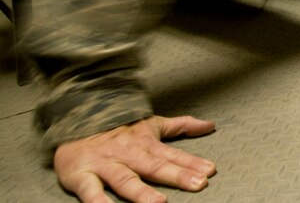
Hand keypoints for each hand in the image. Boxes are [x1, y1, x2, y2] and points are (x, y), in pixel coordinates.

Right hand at [54, 115, 216, 202]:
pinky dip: (98, 202)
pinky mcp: (82, 175)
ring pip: (126, 180)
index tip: (210, 171)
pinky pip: (90, 191)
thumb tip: (210, 125)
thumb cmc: (118, 127)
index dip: (192, 163)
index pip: (172, 155)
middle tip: (198, 184)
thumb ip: (181, 126)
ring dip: (142, 192)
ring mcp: (105, 165)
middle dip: (177, 176)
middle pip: (155, 167)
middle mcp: (128, 154)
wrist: (75, 119)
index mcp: (145, 144)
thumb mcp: (151, 123)